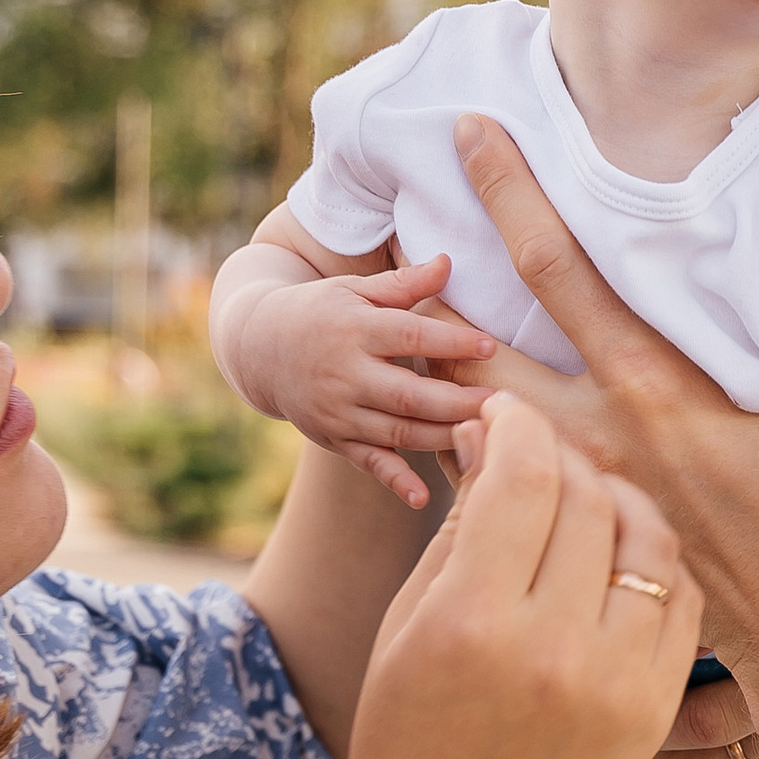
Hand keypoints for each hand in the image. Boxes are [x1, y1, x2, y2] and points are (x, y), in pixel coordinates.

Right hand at [245, 253, 494, 507]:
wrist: (258, 348)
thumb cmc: (320, 311)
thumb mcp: (354, 290)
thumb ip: (403, 284)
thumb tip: (448, 262)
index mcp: (354, 329)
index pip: (409, 336)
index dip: (450, 343)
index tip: (489, 347)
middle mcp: (345, 373)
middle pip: (408, 394)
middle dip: (456, 402)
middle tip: (500, 405)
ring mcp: (338, 411)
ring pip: (396, 432)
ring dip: (441, 438)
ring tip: (484, 438)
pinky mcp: (334, 438)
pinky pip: (368, 463)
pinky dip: (395, 481)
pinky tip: (423, 497)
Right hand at [348, 394, 698, 758]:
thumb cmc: (410, 734)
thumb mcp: (409, 623)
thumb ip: (461, 526)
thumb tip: (495, 434)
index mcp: (473, 622)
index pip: (522, 476)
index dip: (516, 425)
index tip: (502, 413)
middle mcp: (553, 648)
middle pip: (587, 497)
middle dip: (559, 456)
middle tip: (535, 452)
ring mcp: (616, 680)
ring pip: (646, 536)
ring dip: (615, 498)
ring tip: (581, 499)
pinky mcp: (654, 705)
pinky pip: (677, 594)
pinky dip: (650, 558)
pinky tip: (615, 556)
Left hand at [447, 116, 758, 746]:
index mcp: (659, 388)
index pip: (564, 270)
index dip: (513, 193)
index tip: (470, 130)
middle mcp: (602, 441)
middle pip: (481, 348)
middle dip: (427, 297)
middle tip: (387, 242)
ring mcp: (580, 502)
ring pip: (476, 429)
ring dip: (440, 382)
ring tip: (398, 334)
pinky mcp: (575, 554)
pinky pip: (495, 501)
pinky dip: (468, 458)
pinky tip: (448, 431)